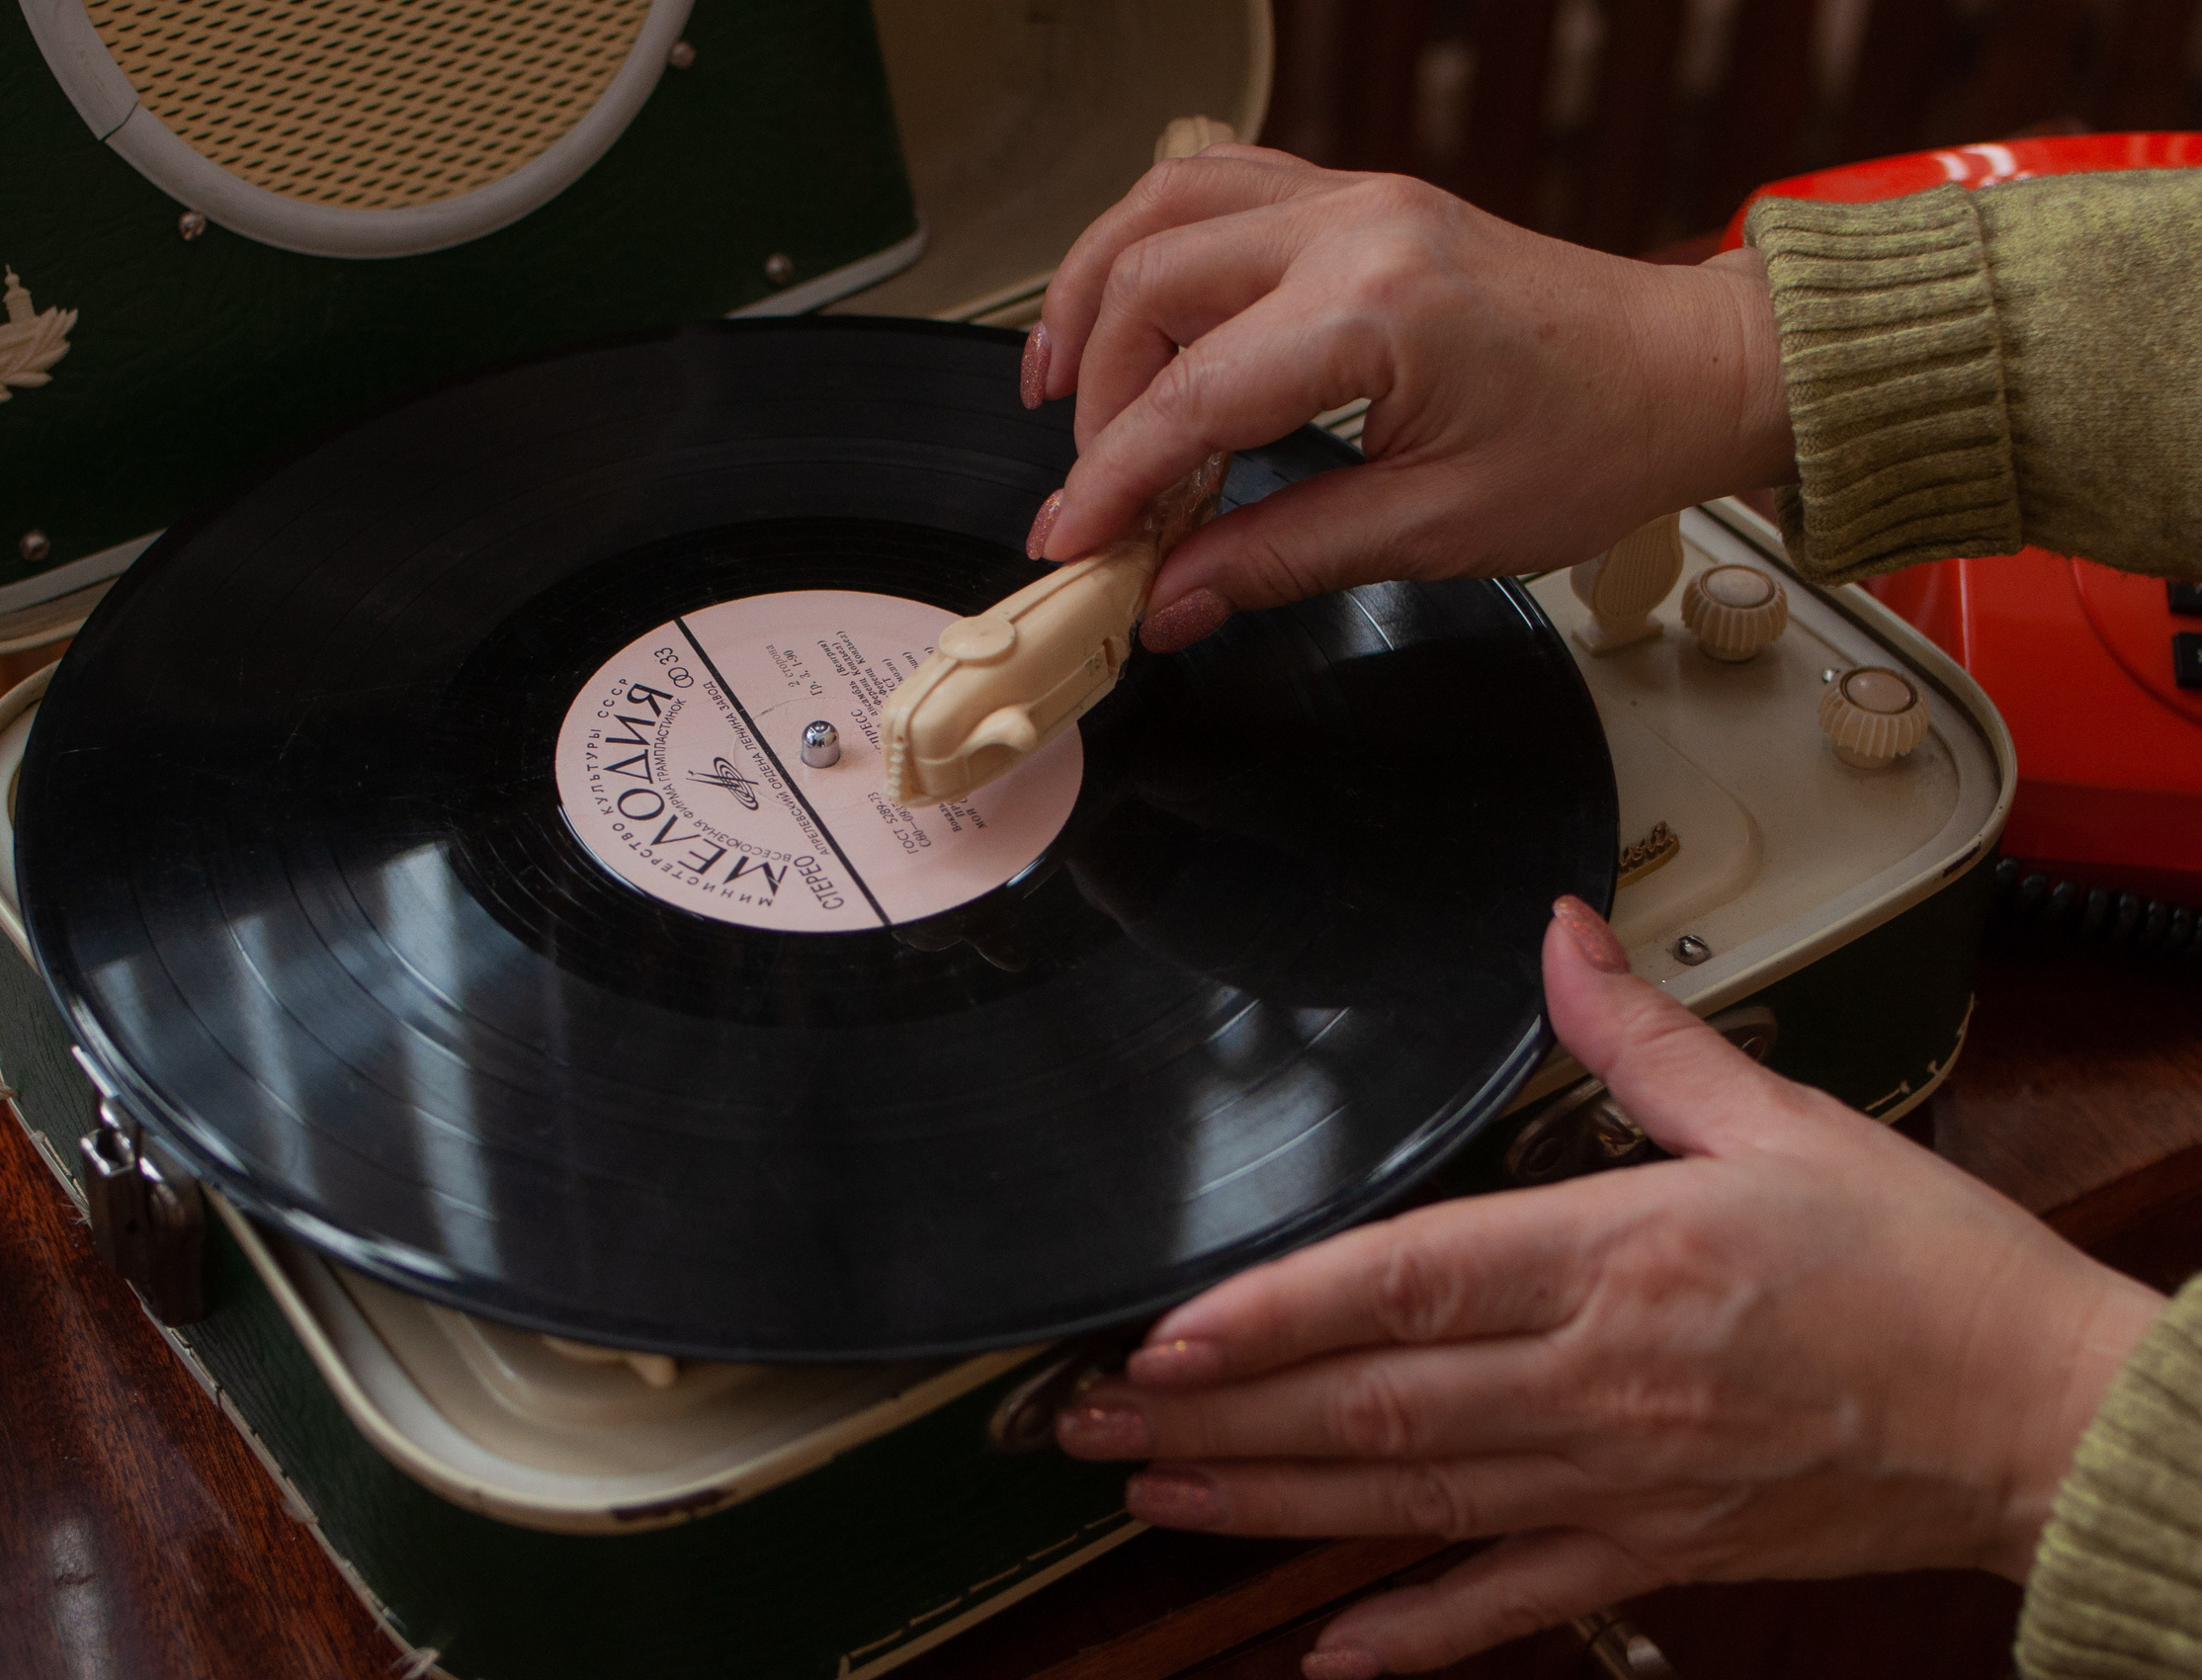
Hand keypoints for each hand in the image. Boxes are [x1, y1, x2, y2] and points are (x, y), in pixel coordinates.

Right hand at [1024, 150, 1795, 650]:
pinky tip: (1128, 314)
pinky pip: (1216, 187)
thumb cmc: (1599, 441)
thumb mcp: (1433, 530)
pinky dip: (1150, 247)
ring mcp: (1355, 196)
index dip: (1110, 482)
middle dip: (1094, 401)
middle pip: (1147, 285)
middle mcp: (1356, 226)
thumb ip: (1279, 559)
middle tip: (1093, 496)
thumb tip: (1171, 599)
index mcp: (1378, 310)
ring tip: (1059, 389)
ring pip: (1162, 209)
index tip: (1072, 543)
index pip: (1190, 398)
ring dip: (1093, 297)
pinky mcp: (1358, 197)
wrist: (1688, 370)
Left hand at [1054, 896, 2164, 1675]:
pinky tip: (1326, 1648)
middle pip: (1372, 1405)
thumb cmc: (1925, 1272)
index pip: (1409, 1286)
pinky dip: (1414, 1632)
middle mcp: (1602, 1381)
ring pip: (1409, 1501)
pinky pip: (1511, 1601)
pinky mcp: (1655, 1552)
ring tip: (1154, 1492)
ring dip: (1269, 1502)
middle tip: (1093, 1415)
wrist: (2044, 1415)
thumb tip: (1558, 939)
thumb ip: (1643, 1038)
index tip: (1167, 1329)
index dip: (1276, 1313)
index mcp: (1622, 1257)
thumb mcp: (1785, 1122)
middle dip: (1219, 1413)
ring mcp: (1621, 1483)